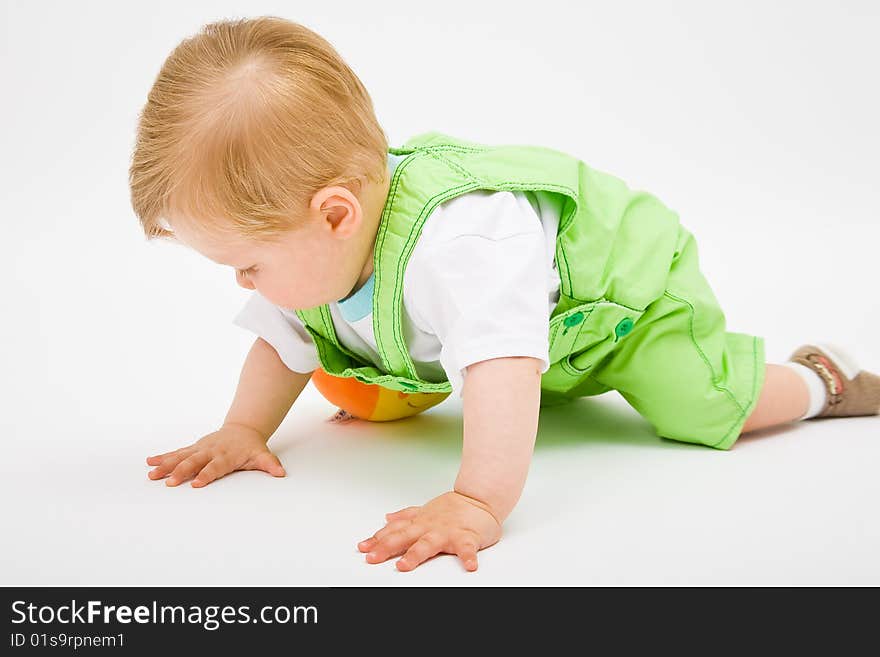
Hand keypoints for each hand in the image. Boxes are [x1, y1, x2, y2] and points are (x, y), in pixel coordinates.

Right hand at [145, 423, 284, 487]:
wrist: (243, 428)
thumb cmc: (251, 446)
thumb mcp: (262, 455)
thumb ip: (269, 464)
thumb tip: (280, 473)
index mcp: (226, 456)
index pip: (216, 467)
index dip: (207, 474)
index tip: (196, 483)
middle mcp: (211, 451)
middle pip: (194, 462)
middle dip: (182, 472)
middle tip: (170, 483)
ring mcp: (200, 448)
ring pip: (181, 457)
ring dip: (166, 465)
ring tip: (152, 473)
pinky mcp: (194, 447)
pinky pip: (177, 452)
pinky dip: (163, 457)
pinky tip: (150, 462)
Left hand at [357, 491, 501, 571]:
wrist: (479, 499)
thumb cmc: (452, 508)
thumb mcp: (424, 510)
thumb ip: (405, 516)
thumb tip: (386, 518)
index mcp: (419, 523)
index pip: (394, 531)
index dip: (377, 539)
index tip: (362, 548)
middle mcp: (429, 527)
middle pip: (404, 538)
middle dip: (386, 547)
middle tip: (372, 558)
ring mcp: (447, 532)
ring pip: (428, 544)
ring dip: (415, 554)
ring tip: (404, 565)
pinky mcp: (467, 537)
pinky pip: (467, 548)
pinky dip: (468, 557)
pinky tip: (469, 566)